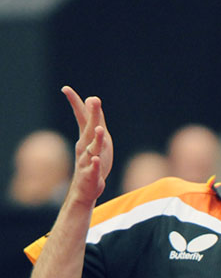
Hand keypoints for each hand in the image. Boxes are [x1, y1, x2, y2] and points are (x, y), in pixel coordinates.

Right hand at [62, 85, 113, 205]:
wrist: (86, 188)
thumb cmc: (93, 161)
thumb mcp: (97, 140)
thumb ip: (96, 120)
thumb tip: (92, 99)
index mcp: (86, 138)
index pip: (81, 118)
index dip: (75, 103)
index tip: (65, 88)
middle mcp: (85, 147)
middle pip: (89, 129)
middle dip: (92, 115)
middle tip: (94, 100)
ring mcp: (88, 161)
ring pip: (92, 149)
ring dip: (95, 138)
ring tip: (98, 129)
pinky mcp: (92, 175)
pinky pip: (94, 169)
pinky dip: (95, 164)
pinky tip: (96, 159)